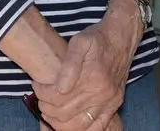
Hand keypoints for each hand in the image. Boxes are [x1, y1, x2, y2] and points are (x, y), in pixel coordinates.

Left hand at [33, 13, 138, 130]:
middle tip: (40, 99)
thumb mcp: (80, 41)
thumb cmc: (98, 39)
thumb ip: (69, 64)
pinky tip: (69, 123)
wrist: (122, 38)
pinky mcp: (114, 105)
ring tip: (50, 113)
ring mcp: (109, 102)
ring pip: (79, 126)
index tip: (37, 85)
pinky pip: (97, 127)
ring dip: (59, 123)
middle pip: (65, 113)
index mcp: (92, 77)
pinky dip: (81, 130)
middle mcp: (102, 93)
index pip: (58, 97)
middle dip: (47, 108)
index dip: (42, 94)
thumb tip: (60, 87)